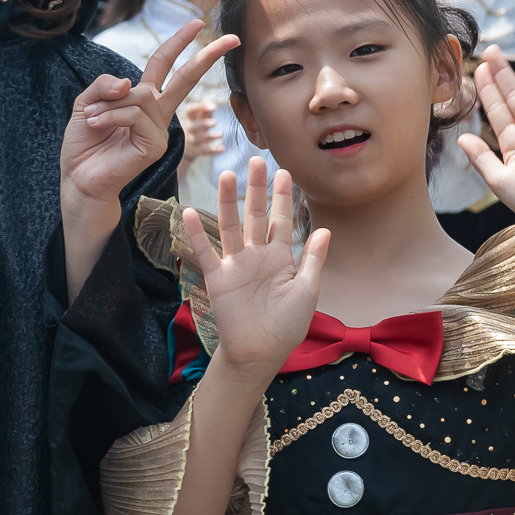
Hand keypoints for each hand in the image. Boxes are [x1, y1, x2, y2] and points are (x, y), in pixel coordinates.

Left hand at [58, 19, 236, 218]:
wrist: (79, 178)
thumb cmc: (85, 143)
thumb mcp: (87, 102)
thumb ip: (105, 84)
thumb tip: (130, 81)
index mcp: (143, 99)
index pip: (165, 65)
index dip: (180, 42)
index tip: (198, 23)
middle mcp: (157, 113)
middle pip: (184, 77)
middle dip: (206, 56)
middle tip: (232, 38)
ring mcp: (160, 129)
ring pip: (142, 96)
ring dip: (109, 104)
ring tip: (91, 119)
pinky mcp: (156, 144)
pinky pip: (135, 114)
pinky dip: (111, 116)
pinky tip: (96, 125)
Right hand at [179, 158, 327, 377]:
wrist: (260, 353)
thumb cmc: (287, 326)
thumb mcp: (307, 292)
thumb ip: (314, 260)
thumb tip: (325, 229)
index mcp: (281, 258)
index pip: (282, 221)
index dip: (282, 198)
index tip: (283, 172)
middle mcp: (257, 256)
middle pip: (255, 216)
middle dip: (257, 190)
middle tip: (256, 162)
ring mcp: (236, 265)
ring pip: (231, 227)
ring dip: (229, 202)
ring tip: (227, 176)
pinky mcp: (218, 278)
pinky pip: (206, 252)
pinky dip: (197, 233)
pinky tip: (189, 212)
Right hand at [180, 97, 223, 161]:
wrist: (185, 146)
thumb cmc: (197, 125)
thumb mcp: (200, 115)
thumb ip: (206, 107)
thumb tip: (211, 103)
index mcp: (190, 117)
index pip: (189, 111)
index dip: (197, 108)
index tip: (212, 107)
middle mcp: (190, 129)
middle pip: (194, 126)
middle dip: (203, 124)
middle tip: (214, 123)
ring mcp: (193, 140)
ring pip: (199, 139)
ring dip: (210, 137)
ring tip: (220, 134)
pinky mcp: (197, 150)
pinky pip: (205, 151)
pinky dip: (213, 151)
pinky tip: (222, 148)